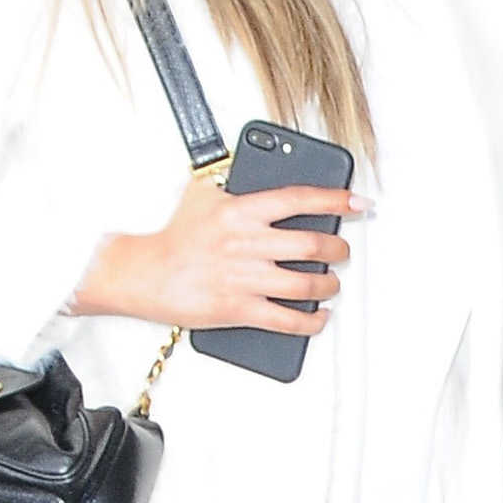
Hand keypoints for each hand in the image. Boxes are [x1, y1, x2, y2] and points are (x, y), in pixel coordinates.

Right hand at [70, 174, 367, 331]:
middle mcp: (248, 243)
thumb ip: (237, 189)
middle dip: (338, 249)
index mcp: (242, 211)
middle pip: (313, 244)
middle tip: (341, 250)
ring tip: (330, 283)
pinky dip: (311, 321)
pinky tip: (318, 317)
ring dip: (328, 285)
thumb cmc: (174, 237)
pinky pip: (287, 319)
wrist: (144, 273)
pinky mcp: (239, 309)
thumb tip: (266, 181)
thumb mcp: (203, 195)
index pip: (299, 199)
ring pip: (307, 283)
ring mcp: (245, 278)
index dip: (335, 199)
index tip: (358, 202)